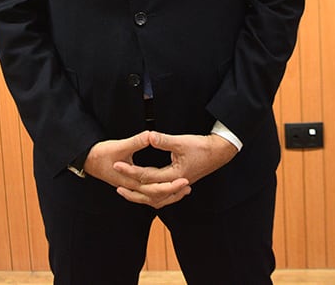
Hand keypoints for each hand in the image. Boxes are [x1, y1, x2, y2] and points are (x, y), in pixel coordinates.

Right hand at [82, 132, 191, 208]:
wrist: (88, 160)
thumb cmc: (102, 153)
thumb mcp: (120, 146)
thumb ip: (137, 141)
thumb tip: (151, 135)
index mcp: (131, 180)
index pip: (154, 187)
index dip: (170, 185)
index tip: (184, 179)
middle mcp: (132, 188)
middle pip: (156, 197)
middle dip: (173, 192)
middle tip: (188, 186)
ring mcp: (131, 189)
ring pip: (153, 200)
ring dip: (168, 196)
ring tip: (183, 189)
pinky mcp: (131, 186)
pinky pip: (148, 196)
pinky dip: (159, 194)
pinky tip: (167, 188)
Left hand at [111, 131, 237, 203]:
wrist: (219, 153)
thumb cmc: (202, 147)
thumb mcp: (182, 142)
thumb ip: (164, 141)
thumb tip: (149, 136)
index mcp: (174, 175)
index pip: (147, 176)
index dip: (130, 170)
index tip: (117, 165)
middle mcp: (175, 184)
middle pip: (149, 193)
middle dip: (132, 189)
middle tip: (116, 185)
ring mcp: (178, 186)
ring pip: (156, 199)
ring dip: (141, 196)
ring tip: (126, 192)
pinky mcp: (180, 184)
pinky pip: (163, 196)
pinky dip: (153, 196)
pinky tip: (146, 193)